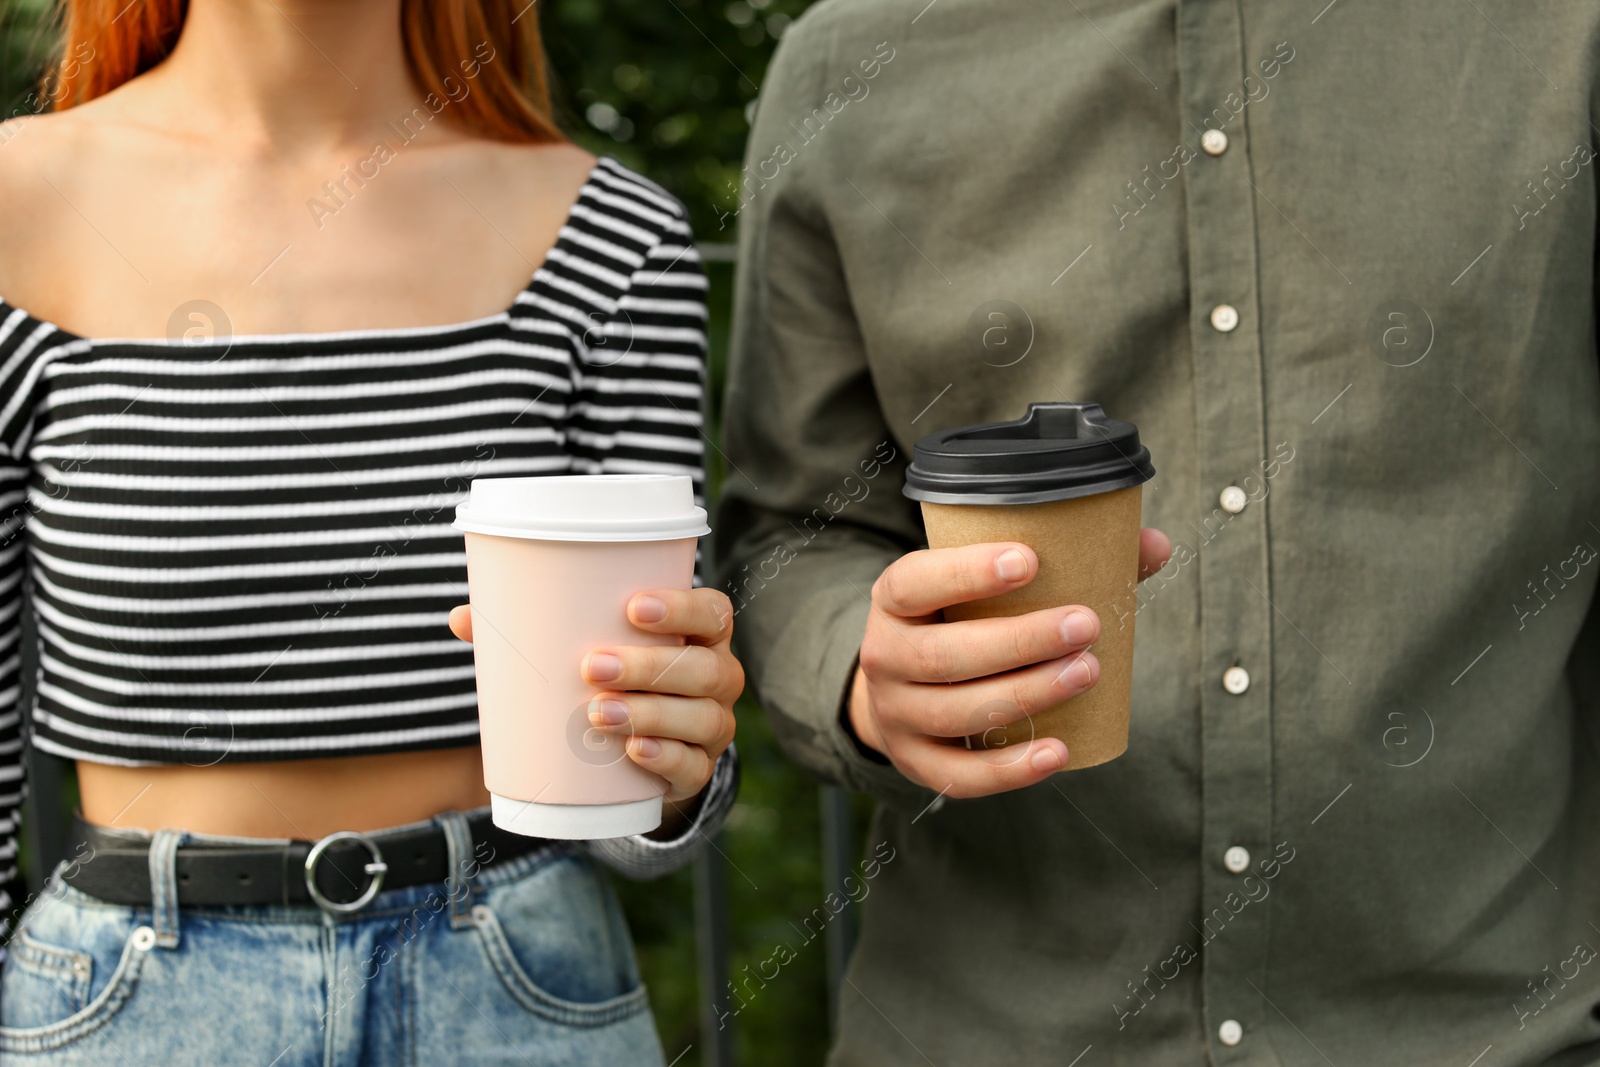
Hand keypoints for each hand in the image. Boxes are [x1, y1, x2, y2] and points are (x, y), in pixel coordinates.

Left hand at [448, 589, 741, 804]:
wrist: (636, 756)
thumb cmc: (612, 680)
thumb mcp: (586, 651)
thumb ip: (533, 632)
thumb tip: (462, 617)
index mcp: (699, 635)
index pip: (713, 612)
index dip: (683, 606)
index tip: (632, 607)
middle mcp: (718, 678)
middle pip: (704, 668)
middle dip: (650, 666)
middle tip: (590, 666)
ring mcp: (712, 726)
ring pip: (701, 718)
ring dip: (651, 714)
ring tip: (596, 713)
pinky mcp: (699, 770)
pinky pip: (694, 767)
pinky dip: (664, 759)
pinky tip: (633, 753)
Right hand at [848, 529, 1171, 798]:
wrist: (901, 687)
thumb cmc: (961, 620)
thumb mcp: (983, 584)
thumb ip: (1066, 560)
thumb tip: (1156, 546)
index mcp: (894, 598)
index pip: (915, 581)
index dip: (967, 572)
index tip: (1030, 560)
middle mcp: (883, 655)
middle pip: (944, 655)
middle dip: (1020, 642)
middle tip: (1086, 625)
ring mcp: (895, 714)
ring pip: (957, 713)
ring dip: (1027, 695)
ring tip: (1087, 672)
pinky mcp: (916, 763)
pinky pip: (960, 775)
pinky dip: (1010, 769)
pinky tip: (1058, 751)